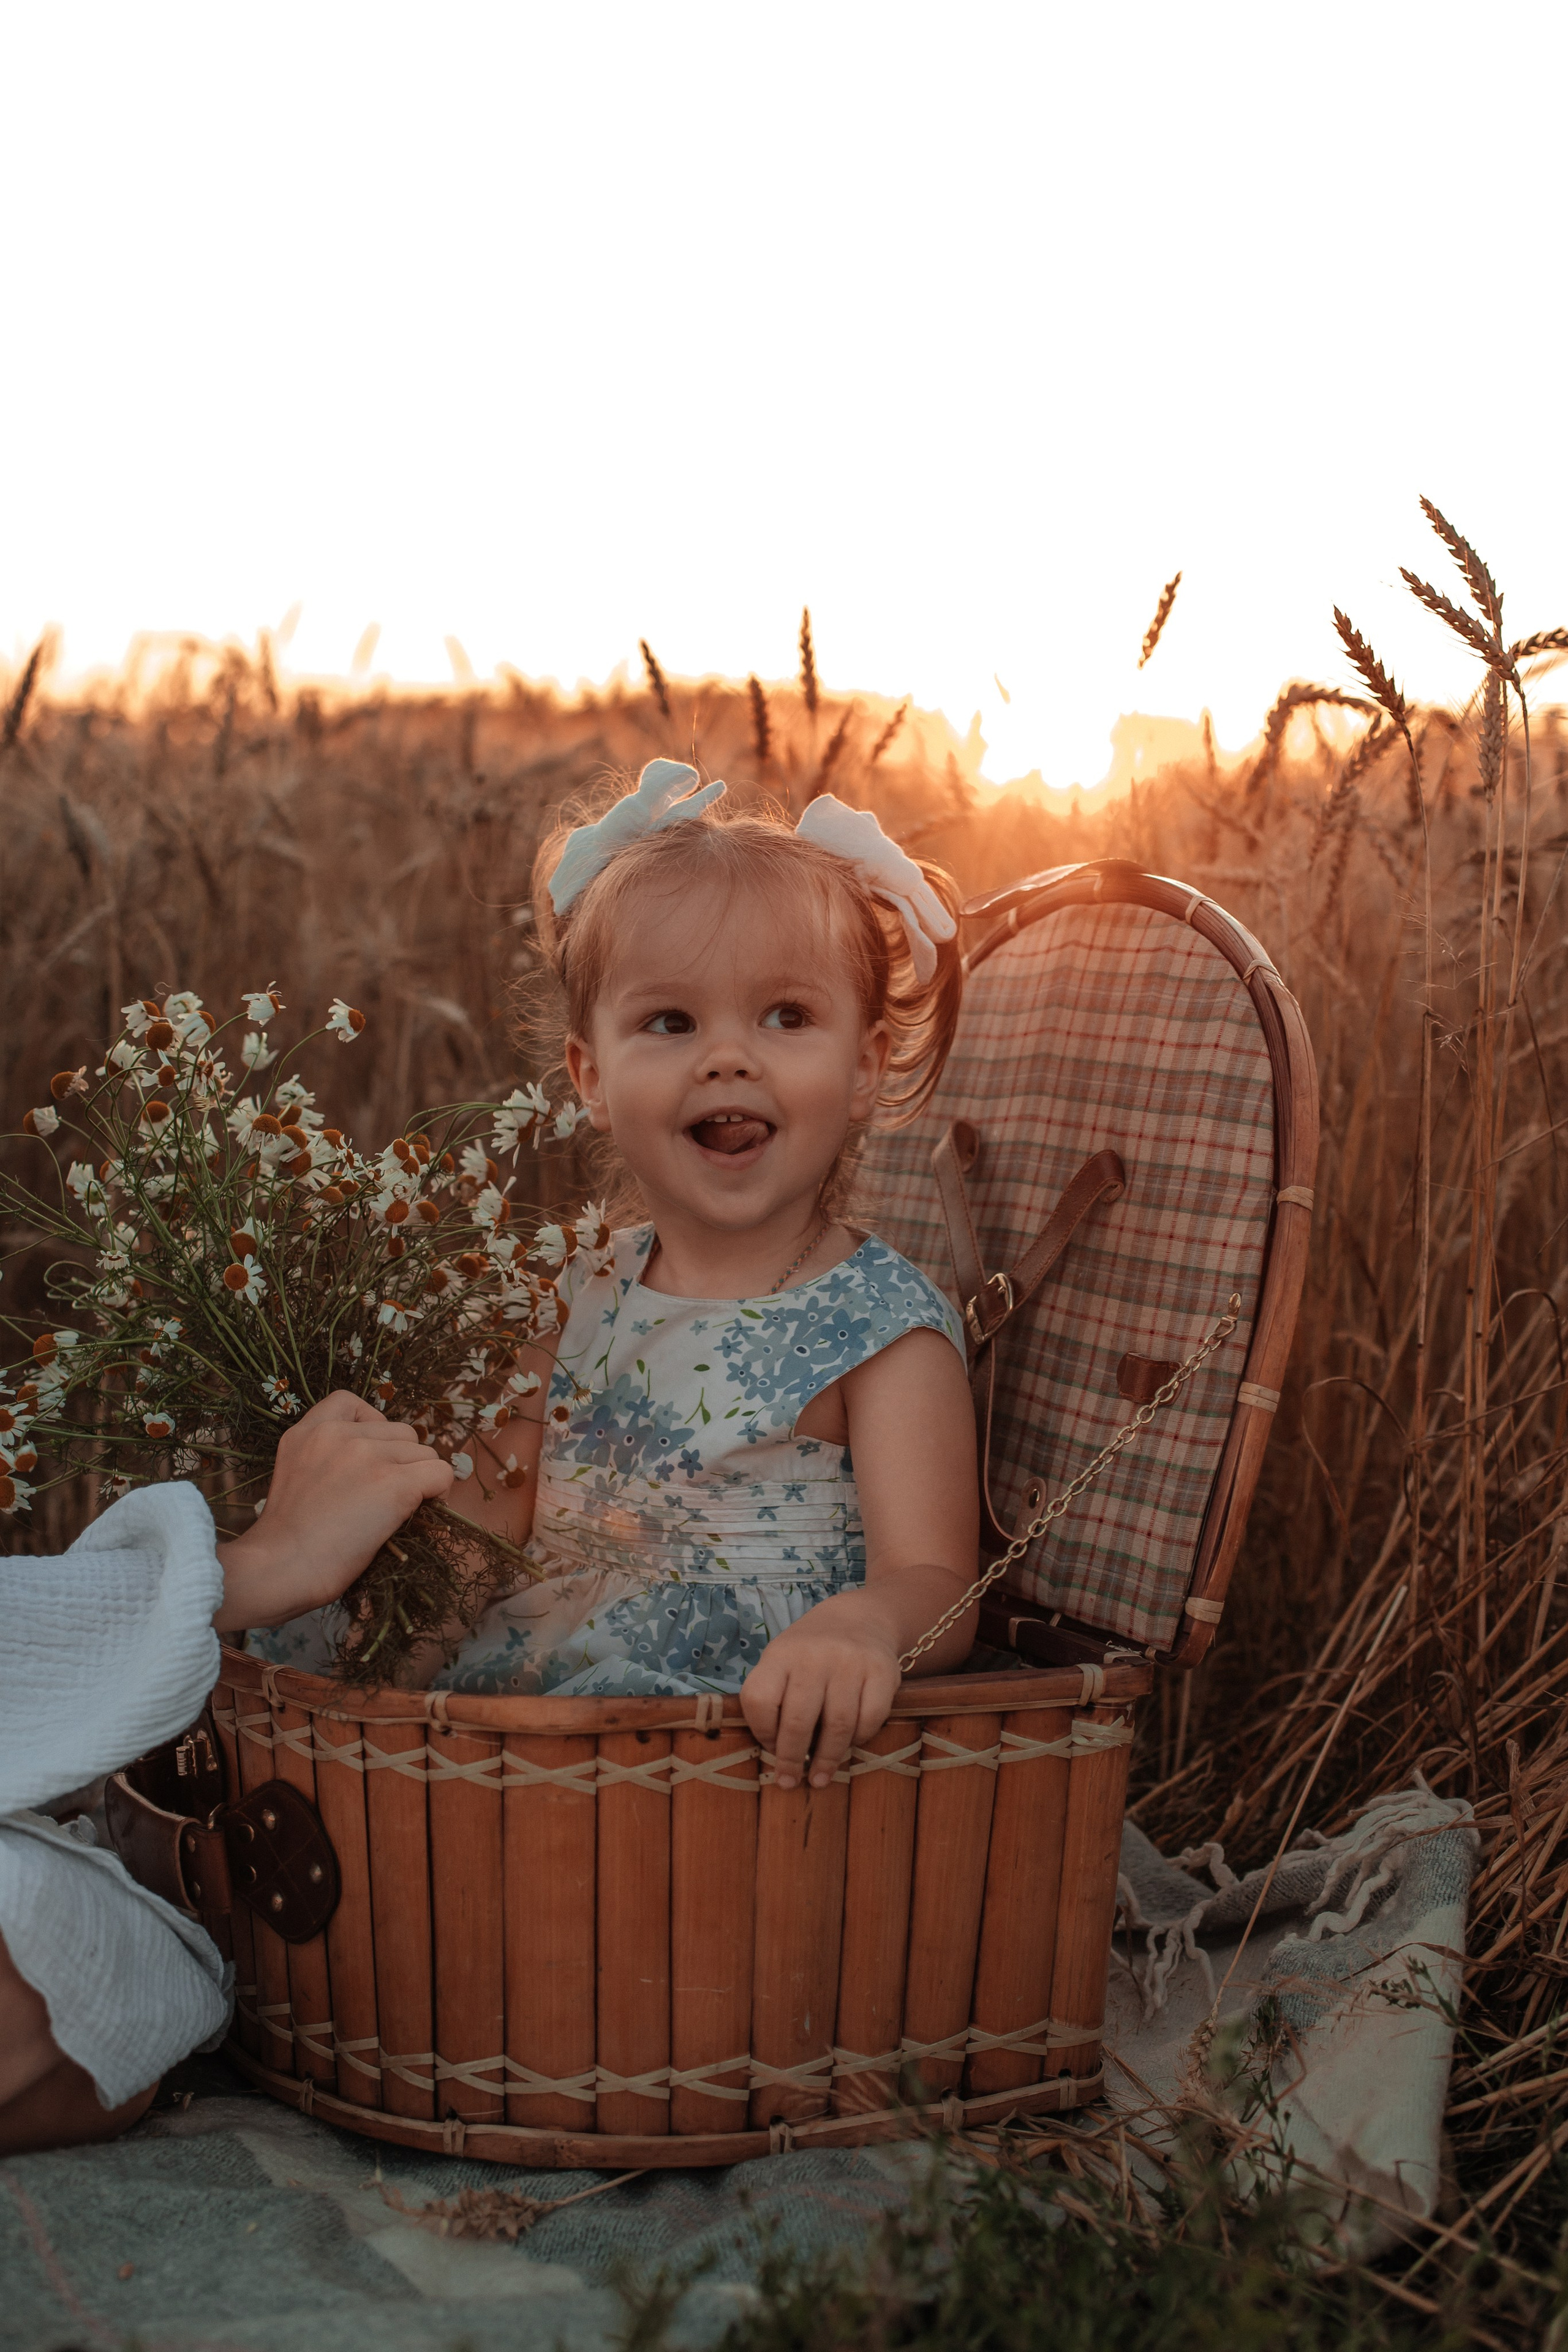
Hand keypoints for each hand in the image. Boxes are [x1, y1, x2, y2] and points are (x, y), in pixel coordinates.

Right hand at [213, 1392, 453, 1631]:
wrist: (280, 1569)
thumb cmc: (285, 1542)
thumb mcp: (294, 1477)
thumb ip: (327, 1458)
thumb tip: (377, 1465)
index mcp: (307, 1432)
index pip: (350, 1403)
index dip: (372, 1427)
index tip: (371, 1457)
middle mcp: (338, 1435)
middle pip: (400, 1431)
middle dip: (402, 1461)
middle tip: (387, 1495)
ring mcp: (367, 1456)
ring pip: (424, 1452)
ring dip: (420, 1478)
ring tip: (401, 1508)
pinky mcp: (393, 1483)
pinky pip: (440, 1473)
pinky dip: (438, 1492)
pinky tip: (422, 1511)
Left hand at [740, 1593, 902, 1790]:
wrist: (859, 1619)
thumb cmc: (811, 1653)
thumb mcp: (782, 1661)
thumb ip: (773, 1697)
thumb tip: (775, 1753)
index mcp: (781, 1653)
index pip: (759, 1700)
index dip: (761, 1733)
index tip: (769, 1750)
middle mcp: (814, 1656)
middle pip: (798, 1721)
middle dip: (791, 1759)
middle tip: (789, 1782)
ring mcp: (851, 1662)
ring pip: (837, 1726)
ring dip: (827, 1759)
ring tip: (819, 1778)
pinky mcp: (883, 1671)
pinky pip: (870, 1720)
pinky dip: (859, 1740)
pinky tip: (850, 1745)